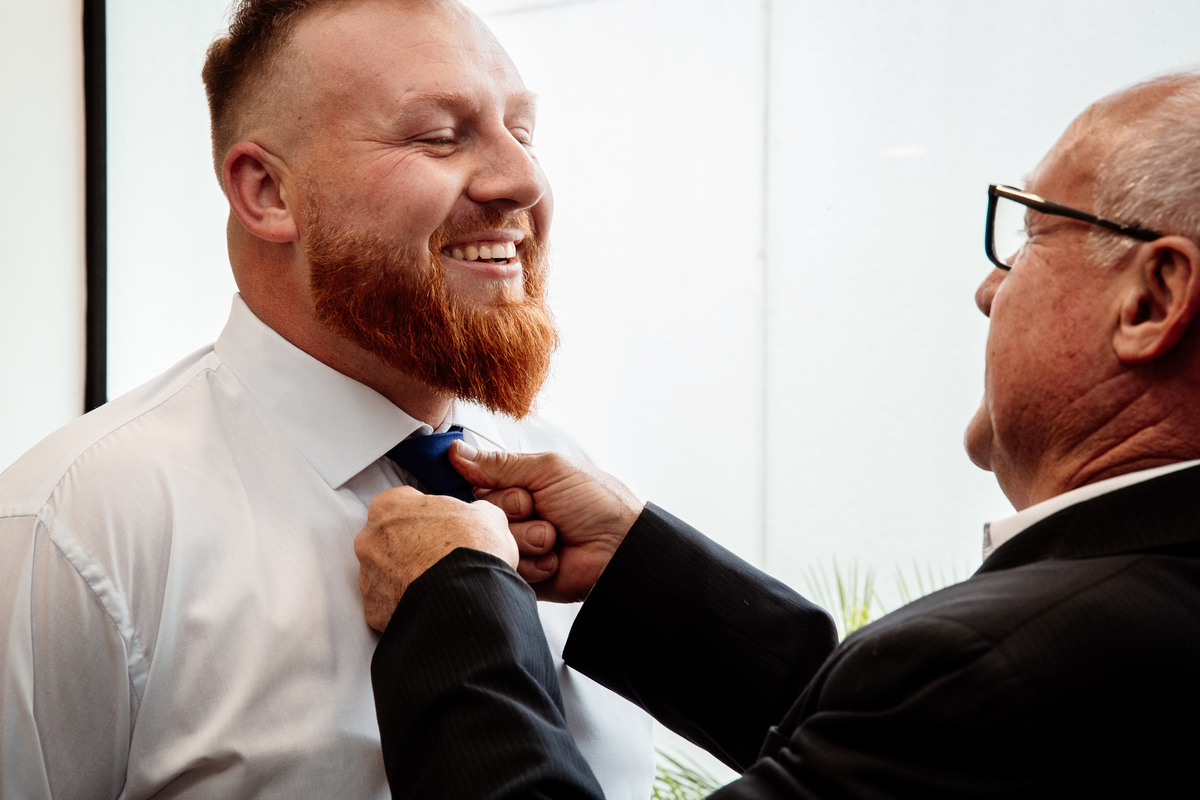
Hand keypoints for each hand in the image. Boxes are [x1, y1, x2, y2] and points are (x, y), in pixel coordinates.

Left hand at [354, 486, 516, 631]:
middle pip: (387, 538)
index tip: (439, 525)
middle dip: (409, 546)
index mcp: (389, 506)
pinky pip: (386, 604)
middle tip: (439, 556)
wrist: (469, 598)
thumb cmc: (473, 550)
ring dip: (404, 576)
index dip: (424, 514)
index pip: (401, 502)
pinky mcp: (373, 609)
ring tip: (437, 584)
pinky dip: (402, 604)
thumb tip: (476, 517)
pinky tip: (427, 604)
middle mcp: (369, 539)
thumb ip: (471, 511)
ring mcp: (367, 576)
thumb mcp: (487, 515)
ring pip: (384, 573)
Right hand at [450, 442, 643, 601]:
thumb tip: (457, 452)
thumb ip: (500, 463)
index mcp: (517, 484)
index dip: (478, 484)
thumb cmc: (597, 502)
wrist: (622, 548)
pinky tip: (553, 558)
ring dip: (524, 539)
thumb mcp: (548, 469)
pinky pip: (506, 569)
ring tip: (552, 537)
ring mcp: (517, 545)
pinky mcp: (521, 575)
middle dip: (510, 510)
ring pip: (491, 543)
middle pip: (479, 513)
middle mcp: (513, 514)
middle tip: (536, 508)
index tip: (494, 484)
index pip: (474, 482)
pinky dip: (532, 564)